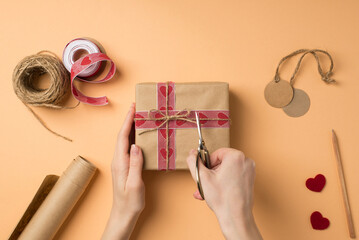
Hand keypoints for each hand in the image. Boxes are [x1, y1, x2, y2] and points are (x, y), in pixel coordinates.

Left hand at [102, 103, 144, 239]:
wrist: (123, 214)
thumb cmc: (130, 201)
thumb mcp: (135, 183)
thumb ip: (135, 164)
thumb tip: (136, 145)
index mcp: (120, 162)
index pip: (123, 137)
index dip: (128, 121)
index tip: (133, 108)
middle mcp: (118, 160)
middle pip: (122, 135)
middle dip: (128, 120)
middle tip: (137, 107)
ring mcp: (120, 163)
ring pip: (125, 140)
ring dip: (130, 127)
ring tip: (138, 116)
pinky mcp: (124, 166)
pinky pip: (128, 147)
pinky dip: (133, 137)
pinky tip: (139, 135)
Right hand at [187, 148, 261, 239]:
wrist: (236, 218)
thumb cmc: (222, 199)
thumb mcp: (201, 177)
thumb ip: (194, 162)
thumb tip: (191, 153)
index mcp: (236, 156)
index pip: (216, 153)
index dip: (207, 164)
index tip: (204, 174)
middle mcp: (245, 161)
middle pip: (221, 162)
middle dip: (210, 174)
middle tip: (204, 183)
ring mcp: (249, 171)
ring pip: (226, 170)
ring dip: (215, 179)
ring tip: (207, 191)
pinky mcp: (250, 179)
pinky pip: (233, 176)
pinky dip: (224, 182)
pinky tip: (216, 192)